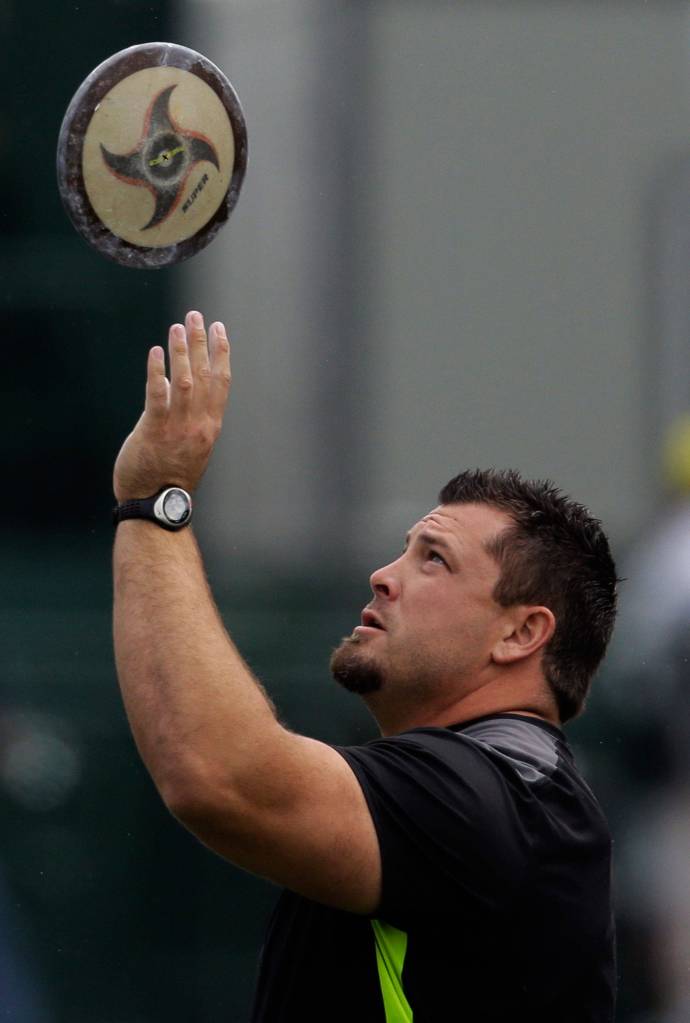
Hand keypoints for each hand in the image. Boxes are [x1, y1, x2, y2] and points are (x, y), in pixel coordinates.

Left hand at [114, 310, 230, 501]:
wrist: (157, 504)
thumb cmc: (170, 477)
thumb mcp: (189, 446)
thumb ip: (187, 416)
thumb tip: (173, 384)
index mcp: (211, 426)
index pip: (221, 381)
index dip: (222, 352)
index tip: (220, 328)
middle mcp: (199, 424)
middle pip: (205, 375)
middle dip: (202, 342)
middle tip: (196, 315)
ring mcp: (178, 427)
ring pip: (185, 381)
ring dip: (182, 351)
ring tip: (177, 326)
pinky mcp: (155, 431)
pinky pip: (157, 396)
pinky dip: (157, 372)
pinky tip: (155, 352)